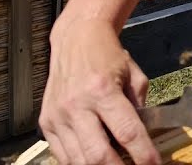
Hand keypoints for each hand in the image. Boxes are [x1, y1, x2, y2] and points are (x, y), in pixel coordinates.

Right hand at [39, 14, 160, 164]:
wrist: (76, 39)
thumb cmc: (105, 55)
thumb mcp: (134, 75)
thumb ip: (140, 107)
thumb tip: (144, 138)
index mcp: (103, 90)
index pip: (127, 132)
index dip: (143, 155)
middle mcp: (77, 105)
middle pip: (98, 155)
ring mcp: (59, 116)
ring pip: (78, 160)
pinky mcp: (47, 123)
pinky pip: (62, 155)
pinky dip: (79, 163)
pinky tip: (93, 161)